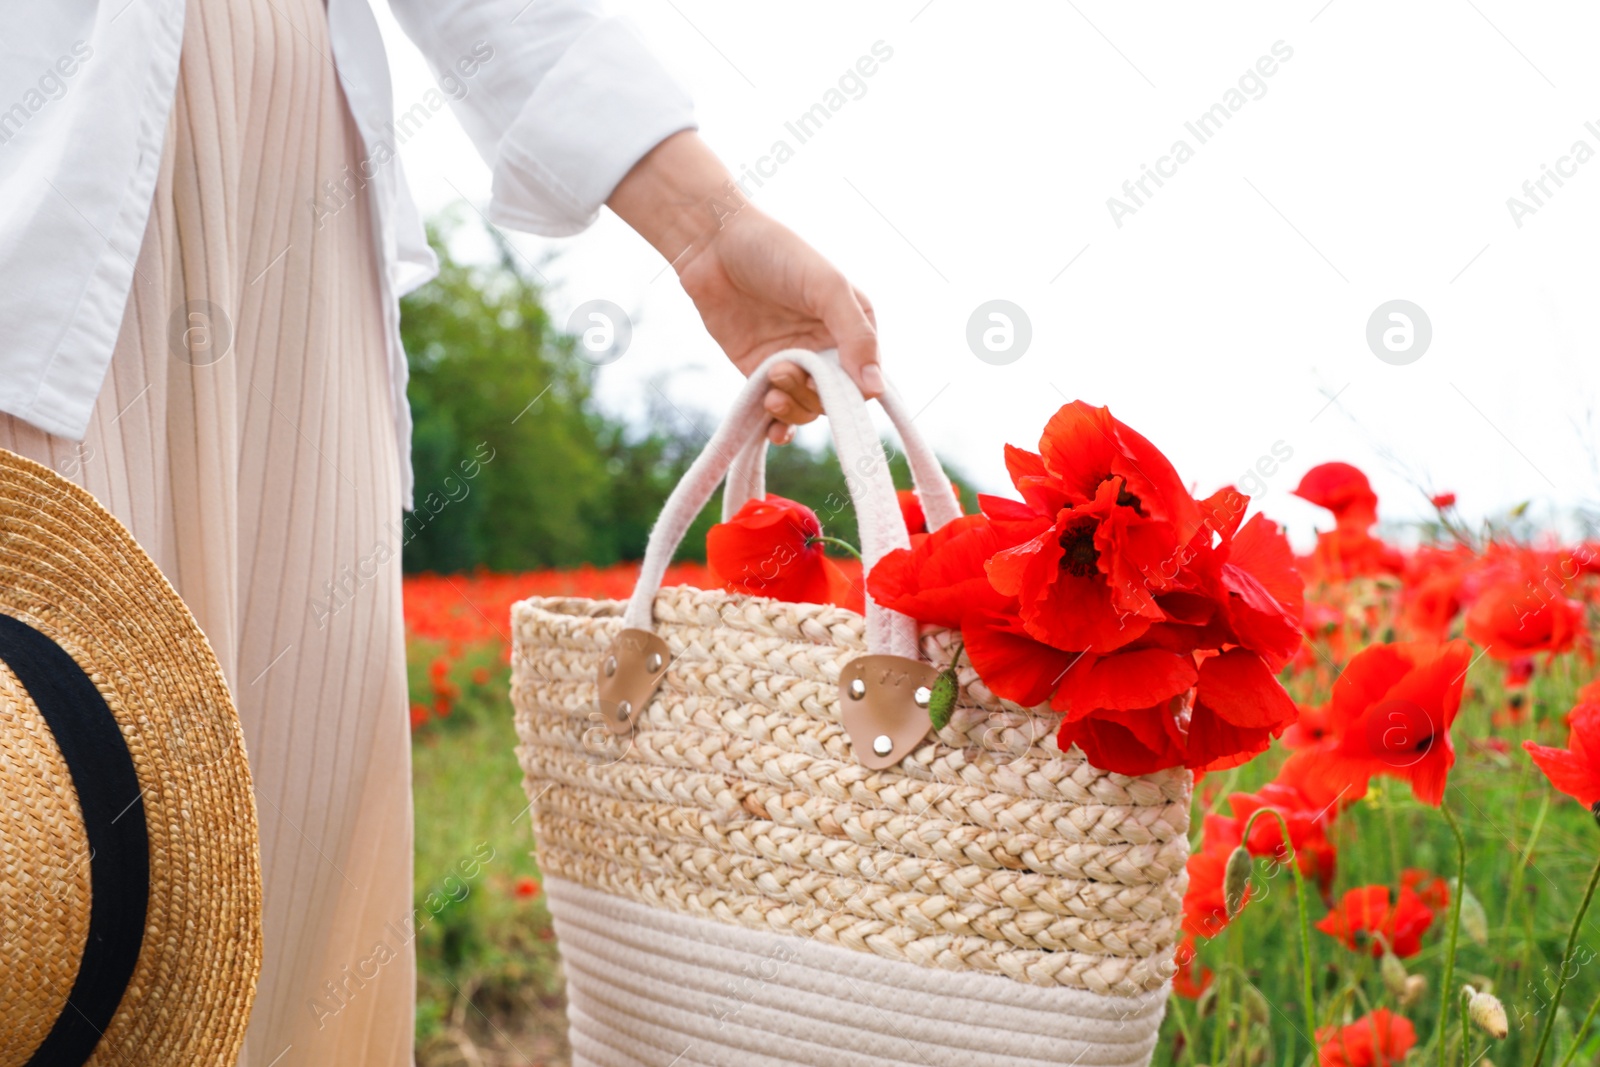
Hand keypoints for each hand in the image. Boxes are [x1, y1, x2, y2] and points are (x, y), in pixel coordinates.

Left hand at [608, 132, 879, 443]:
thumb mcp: (827, 287)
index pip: (865, 380)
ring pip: (805, 408)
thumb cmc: (777, 253)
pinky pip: (775, 412)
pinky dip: (778, 426)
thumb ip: (856, 336)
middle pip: (834, 400)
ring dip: (792, 407)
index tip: (832, 389)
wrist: (713, 245)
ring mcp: (792, 362)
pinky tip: (772, 428)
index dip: (852, 393)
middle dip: (813, 395)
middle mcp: (826, 349)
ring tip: (771, 379)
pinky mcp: (757, 372)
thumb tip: (876, 390)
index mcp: (852, 327)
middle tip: (784, 370)